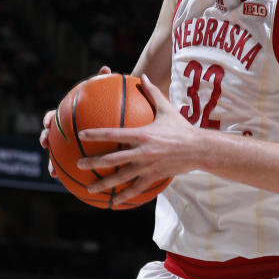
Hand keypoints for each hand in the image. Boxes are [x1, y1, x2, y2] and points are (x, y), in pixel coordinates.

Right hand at [39, 65, 112, 178]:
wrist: (122, 117)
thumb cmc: (115, 104)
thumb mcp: (113, 93)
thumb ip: (107, 82)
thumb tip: (106, 68)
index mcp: (71, 116)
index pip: (55, 115)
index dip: (49, 119)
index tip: (48, 123)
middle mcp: (68, 131)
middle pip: (51, 136)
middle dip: (45, 141)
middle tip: (45, 145)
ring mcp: (73, 146)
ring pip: (59, 157)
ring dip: (54, 166)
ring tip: (54, 174)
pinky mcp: (83, 157)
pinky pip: (78, 169)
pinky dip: (77, 177)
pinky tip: (82, 186)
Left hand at [77, 74, 197, 204]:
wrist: (199, 149)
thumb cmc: (181, 127)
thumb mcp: (166, 109)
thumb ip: (152, 93)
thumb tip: (142, 76)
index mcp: (143, 135)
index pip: (115, 134)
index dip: (97, 134)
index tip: (81, 135)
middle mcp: (143, 152)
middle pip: (113, 159)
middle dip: (94, 162)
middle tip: (78, 164)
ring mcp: (148, 166)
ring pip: (122, 178)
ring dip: (104, 184)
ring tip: (89, 188)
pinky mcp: (154, 176)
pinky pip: (136, 188)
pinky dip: (124, 196)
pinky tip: (113, 202)